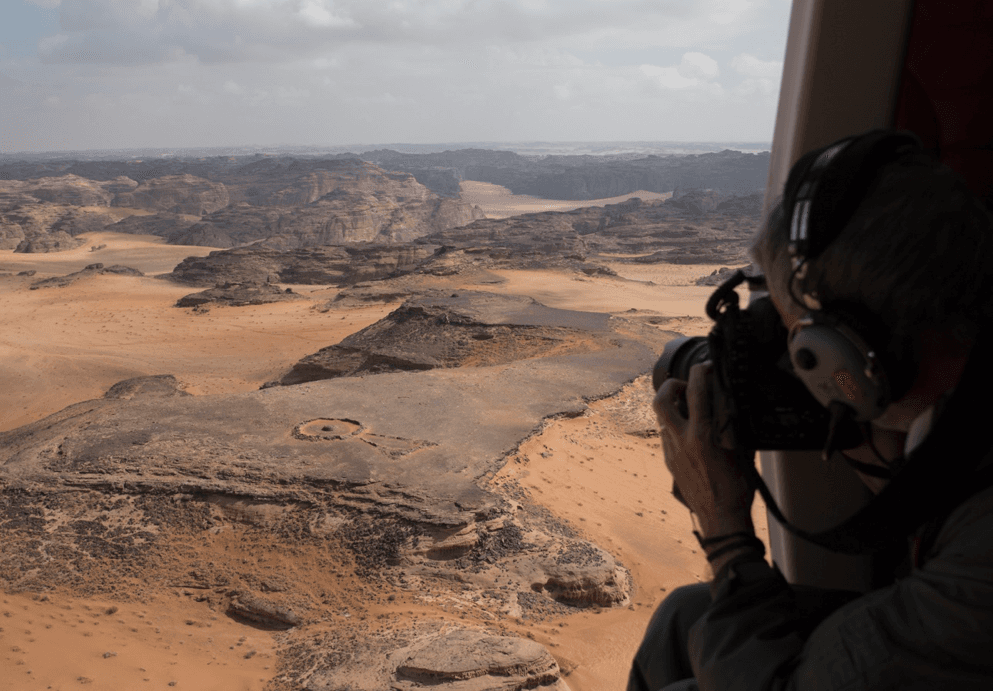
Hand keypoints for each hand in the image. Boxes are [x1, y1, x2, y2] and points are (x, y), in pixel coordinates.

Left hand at [654, 362, 755, 537]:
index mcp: (702, 435)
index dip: (701, 372)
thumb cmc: (738, 488)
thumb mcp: (743, 450)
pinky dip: (675, 426)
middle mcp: (682, 441)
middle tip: (686, 385)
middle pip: (661, 400)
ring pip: (661, 418)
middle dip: (671, 385)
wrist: (721, 519)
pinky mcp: (669, 463)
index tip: (707, 367)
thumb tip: (732, 402)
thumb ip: (734, 423)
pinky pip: (666, 436)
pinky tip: (690, 430)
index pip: (696, 392)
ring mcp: (672, 452)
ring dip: (672, 406)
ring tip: (689, 407)